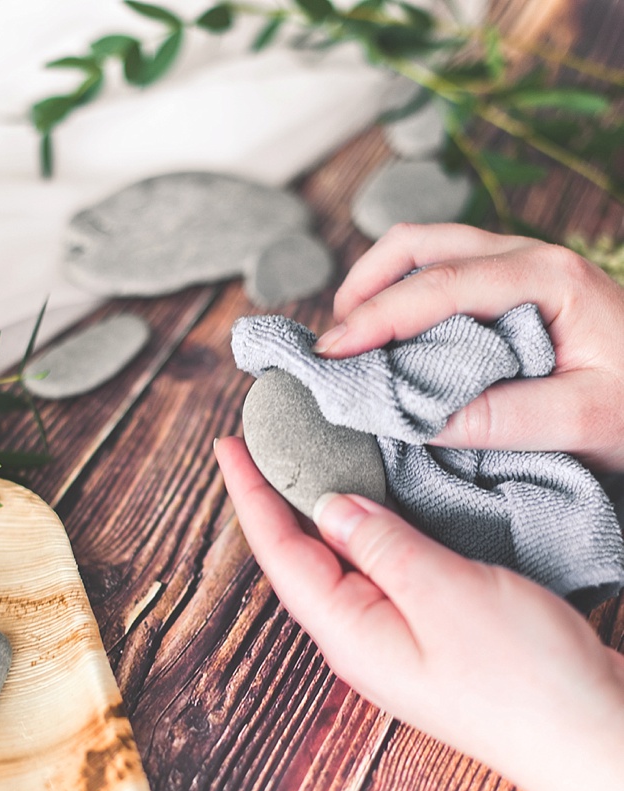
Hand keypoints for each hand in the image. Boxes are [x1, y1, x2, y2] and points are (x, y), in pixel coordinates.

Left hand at [216, 436, 623, 790]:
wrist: (591, 735)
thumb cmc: (526, 678)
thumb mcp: (446, 594)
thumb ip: (383, 547)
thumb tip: (330, 507)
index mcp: (349, 634)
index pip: (278, 552)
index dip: (250, 494)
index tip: (228, 444)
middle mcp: (361, 640)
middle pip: (299, 558)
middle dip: (276, 498)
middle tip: (264, 441)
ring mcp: (396, 640)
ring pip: (339, 563)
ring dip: (318, 511)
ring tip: (306, 461)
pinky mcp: (431, 635)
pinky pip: (379, 571)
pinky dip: (367, 529)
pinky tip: (376, 507)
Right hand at [313, 224, 623, 471]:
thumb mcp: (585, 421)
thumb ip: (504, 418)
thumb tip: (417, 418)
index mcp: (549, 277)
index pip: (440, 285)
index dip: (375, 317)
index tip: (330, 354)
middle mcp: (530, 257)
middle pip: (421, 245)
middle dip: (363, 289)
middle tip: (332, 348)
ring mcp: (522, 267)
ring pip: (428, 252)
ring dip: (379, 289)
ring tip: (353, 343)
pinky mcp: (517, 288)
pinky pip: (446, 275)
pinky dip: (405, 299)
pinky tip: (394, 342)